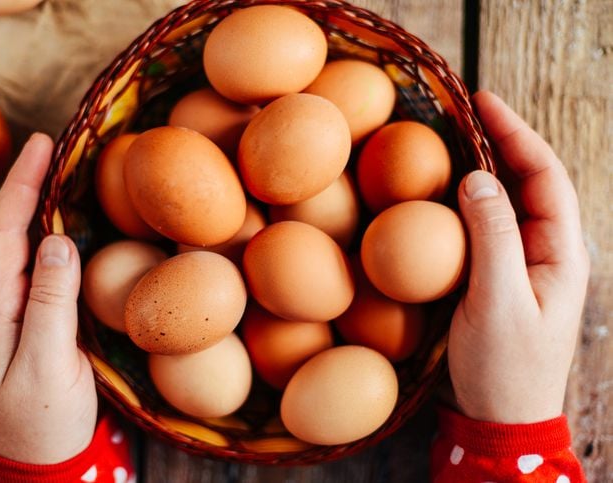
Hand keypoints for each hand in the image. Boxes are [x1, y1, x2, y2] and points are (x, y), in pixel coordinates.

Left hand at [0, 133, 96, 463]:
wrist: (39, 459)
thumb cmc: (42, 418)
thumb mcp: (48, 364)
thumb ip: (51, 303)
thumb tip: (57, 241)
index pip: (3, 233)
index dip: (21, 187)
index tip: (41, 144)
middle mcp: (3, 302)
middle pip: (9, 230)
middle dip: (27, 184)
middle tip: (55, 145)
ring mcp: (20, 311)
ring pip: (25, 245)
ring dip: (40, 205)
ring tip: (64, 172)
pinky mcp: (41, 321)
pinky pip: (44, 267)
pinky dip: (56, 235)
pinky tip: (73, 226)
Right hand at [448, 91, 589, 423]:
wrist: (499, 418)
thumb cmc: (504, 366)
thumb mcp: (497, 299)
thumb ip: (490, 236)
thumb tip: (475, 178)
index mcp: (561, 253)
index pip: (544, 176)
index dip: (516, 134)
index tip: (483, 101)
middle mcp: (546, 251)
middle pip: (528, 181)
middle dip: (499, 141)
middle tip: (463, 110)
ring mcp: (521, 264)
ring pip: (505, 202)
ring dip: (481, 168)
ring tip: (452, 139)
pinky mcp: (495, 277)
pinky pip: (484, 227)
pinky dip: (464, 202)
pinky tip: (442, 193)